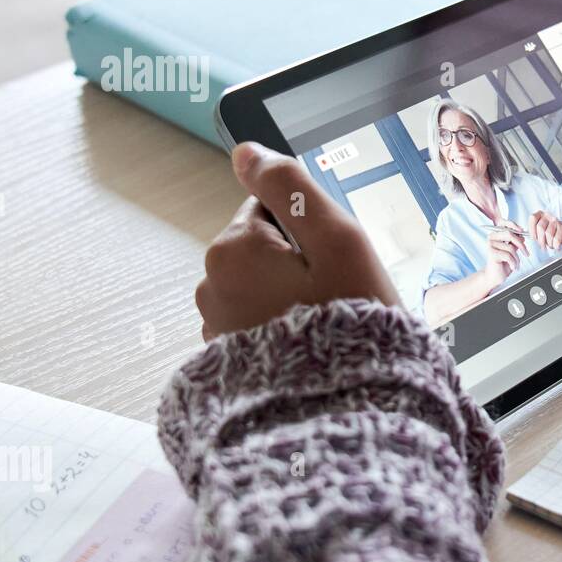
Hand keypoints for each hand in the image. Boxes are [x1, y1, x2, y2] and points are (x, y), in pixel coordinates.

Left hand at [195, 142, 398, 339]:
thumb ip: (290, 186)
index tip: (334, 263)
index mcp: (232, 248)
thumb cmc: (349, 320)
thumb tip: (246, 152)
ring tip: (325, 325)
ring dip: (290, 297)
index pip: (271, 210)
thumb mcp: (337, 239)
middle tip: (336, 295)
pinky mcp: (226, 359)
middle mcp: (211, 284)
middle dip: (299, 265)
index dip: (312, 231)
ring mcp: (216, 325)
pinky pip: (257, 323)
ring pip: (261, 286)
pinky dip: (281, 328)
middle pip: (264, 249)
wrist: (343, 409)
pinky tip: (310, 348)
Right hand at [481, 222, 526, 288]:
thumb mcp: (511, 251)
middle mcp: (491, 238)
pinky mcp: (492, 254)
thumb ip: (514, 242)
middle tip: (526, 253)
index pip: (504, 223)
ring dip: (517, 258)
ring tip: (516, 264)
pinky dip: (513, 263)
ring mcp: (491, 245)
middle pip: (510, 234)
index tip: (522, 231)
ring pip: (510, 247)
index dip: (514, 225)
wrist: (494, 276)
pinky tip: (512, 267)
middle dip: (521, 245)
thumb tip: (522, 236)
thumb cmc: (502, 264)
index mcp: (496, 235)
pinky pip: (508, 256)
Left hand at [528, 210, 561, 249]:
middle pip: (540, 227)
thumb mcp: (542, 230)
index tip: (534, 238)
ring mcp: (556, 222)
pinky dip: (555, 245)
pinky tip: (556, 246)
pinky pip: (556, 239)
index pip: (533, 218)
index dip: (532, 229)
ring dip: (548, 243)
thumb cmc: (553, 232)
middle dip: (540, 240)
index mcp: (541, 215)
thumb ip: (534, 231)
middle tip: (542, 245)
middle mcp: (548, 216)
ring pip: (548, 234)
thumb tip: (525, 236)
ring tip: (550, 245)